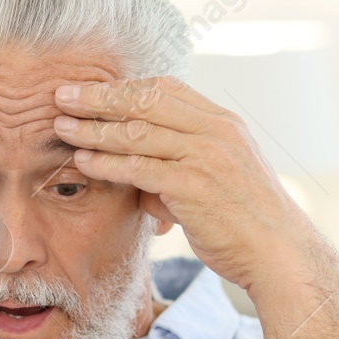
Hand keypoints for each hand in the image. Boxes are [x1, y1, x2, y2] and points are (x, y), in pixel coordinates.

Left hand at [50, 75, 331, 293]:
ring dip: (94, 128)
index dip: (124, 86)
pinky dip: (107, 163)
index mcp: (222, 122)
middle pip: (146, 101)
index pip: (166, 89)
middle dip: (100, 96)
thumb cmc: (242, 220)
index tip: (91, 88)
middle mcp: (216, 130)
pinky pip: (140, 168)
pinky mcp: (194, 185)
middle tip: (62, 94)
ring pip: (138, 132)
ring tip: (61, 126)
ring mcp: (206, 155)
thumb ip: (177, 166)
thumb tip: (135, 176)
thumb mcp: (214, 178)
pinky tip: (82, 162)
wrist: (276, 251)